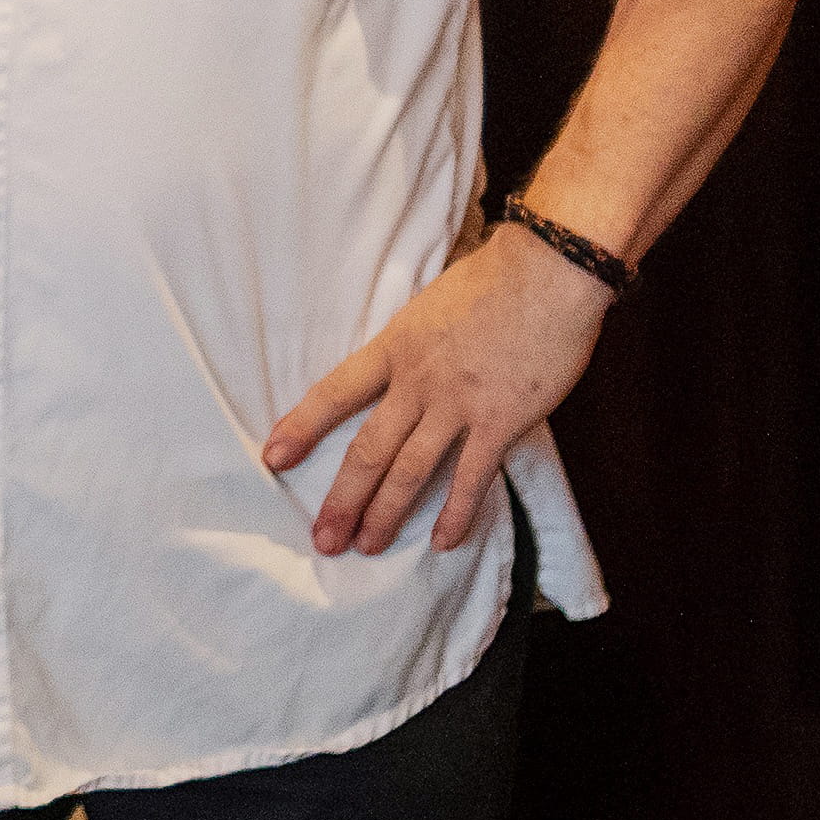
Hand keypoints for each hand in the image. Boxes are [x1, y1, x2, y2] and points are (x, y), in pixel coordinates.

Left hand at [261, 228, 613, 556]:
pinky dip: (455, 513)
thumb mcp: (428, 307)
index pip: (334, 392)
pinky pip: (471, 477)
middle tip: (323, 538)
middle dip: (342, 498)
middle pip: (368, 449)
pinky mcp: (501, 421)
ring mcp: (458, 404)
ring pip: (409, 471)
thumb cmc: (492, 281)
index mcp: (393, 347)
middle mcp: (416, 381)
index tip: (272, 457)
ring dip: (386, 514)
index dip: (302, 427)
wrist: (548, 272)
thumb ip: (412, 345)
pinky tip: (442, 542)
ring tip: (366, 546)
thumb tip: (401, 371)